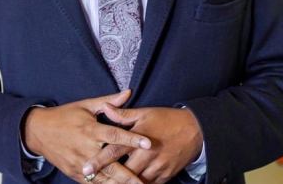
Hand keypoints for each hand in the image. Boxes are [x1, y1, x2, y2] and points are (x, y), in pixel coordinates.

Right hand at [23, 90, 152, 182]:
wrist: (37, 131)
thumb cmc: (64, 116)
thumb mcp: (85, 106)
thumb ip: (108, 102)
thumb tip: (128, 92)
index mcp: (90, 129)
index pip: (115, 135)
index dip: (132, 139)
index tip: (148, 143)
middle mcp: (85, 148)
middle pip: (111, 165)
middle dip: (129, 176)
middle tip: (145, 182)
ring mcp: (79, 163)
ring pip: (104, 179)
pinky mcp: (74, 173)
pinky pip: (93, 183)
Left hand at [82, 105, 202, 183]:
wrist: (196, 130)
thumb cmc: (167, 120)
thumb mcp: (145, 113)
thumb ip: (123, 114)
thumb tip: (104, 107)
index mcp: (139, 138)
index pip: (115, 151)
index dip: (99, 160)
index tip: (86, 168)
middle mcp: (148, 155)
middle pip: (125, 171)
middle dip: (109, 178)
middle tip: (92, 180)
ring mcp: (158, 167)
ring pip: (137, 181)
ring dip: (124, 183)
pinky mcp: (166, 175)